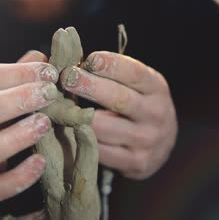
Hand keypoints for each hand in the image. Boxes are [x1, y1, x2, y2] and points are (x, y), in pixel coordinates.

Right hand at [0, 51, 58, 200]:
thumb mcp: (0, 86)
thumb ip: (19, 73)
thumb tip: (43, 59)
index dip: (16, 74)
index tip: (48, 73)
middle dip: (16, 101)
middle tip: (49, 94)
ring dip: (16, 137)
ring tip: (45, 123)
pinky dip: (18, 178)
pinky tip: (40, 161)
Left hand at [61, 51, 177, 178]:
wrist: (161, 144)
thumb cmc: (136, 104)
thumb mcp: (133, 84)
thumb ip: (108, 72)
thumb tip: (67, 57)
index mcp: (156, 88)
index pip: (134, 73)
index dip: (110, 65)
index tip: (87, 59)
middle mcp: (156, 114)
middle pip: (119, 99)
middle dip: (90, 86)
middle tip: (66, 78)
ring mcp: (147, 140)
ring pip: (104, 128)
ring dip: (78, 116)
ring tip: (58, 105)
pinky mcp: (136, 162)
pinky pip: (101, 151)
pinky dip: (82, 139)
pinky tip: (67, 129)